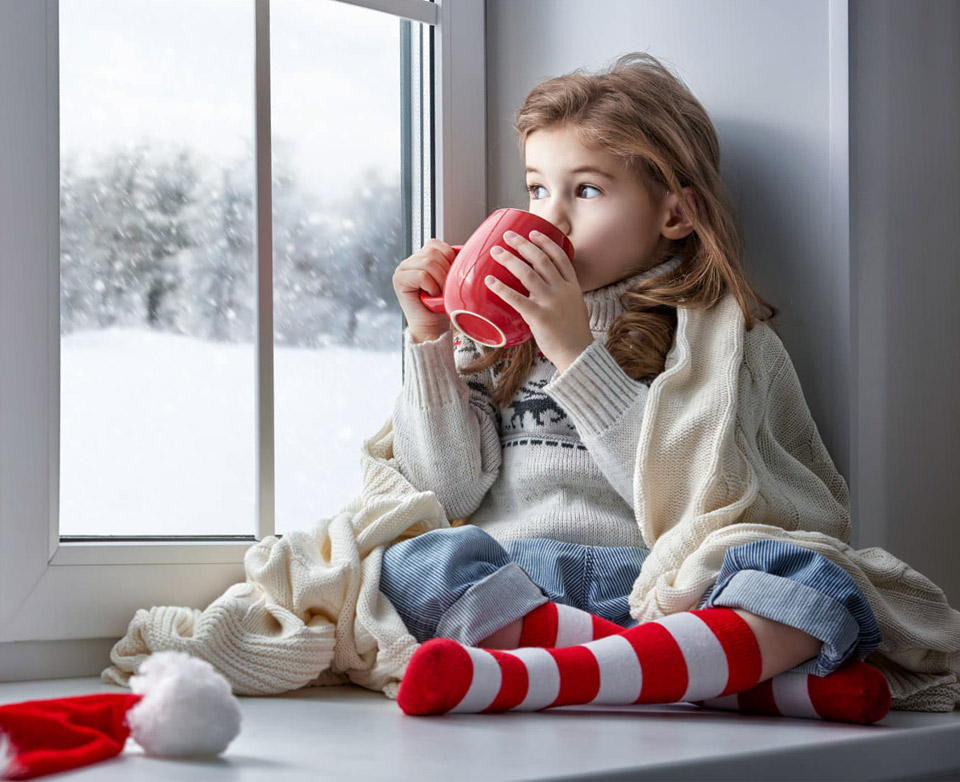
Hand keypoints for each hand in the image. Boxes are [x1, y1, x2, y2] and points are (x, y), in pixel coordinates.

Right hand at [392, 239, 455, 342]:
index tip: (452, 274)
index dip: (448, 257)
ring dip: (439, 279)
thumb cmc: (442, 304)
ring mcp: (402, 269)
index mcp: (422, 256)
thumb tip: (464, 251)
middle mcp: (410, 261)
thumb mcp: (450, 278)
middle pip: (432, 252)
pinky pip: (421, 275)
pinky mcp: (399, 280)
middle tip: (446, 287)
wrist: (432, 326)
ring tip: (439, 292)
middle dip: (445, 270)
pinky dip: (431, 286)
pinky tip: (431, 295)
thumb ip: (451, 262)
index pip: (436, 244)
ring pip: (428, 262)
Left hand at [486, 230, 593, 371]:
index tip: (532, 232)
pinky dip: (501, 288)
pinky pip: (516, 298)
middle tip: (508, 236)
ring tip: (496, 251)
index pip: (559, 256)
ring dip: (509, 259)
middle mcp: (562, 290)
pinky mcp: (538, 316)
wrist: (578, 354)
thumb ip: (562, 293)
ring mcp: (550, 302)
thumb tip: (543, 287)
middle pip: (541, 259)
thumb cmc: (574, 333)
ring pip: (527, 273)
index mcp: (572, 286)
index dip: (545, 242)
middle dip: (523, 244)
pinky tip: (489, 281)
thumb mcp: (575, 306)